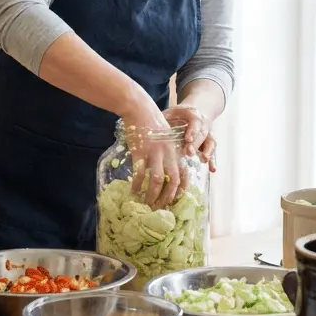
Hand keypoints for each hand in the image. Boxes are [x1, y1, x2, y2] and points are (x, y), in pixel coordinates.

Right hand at [121, 96, 182, 210]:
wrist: (140, 109)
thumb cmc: (153, 123)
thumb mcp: (166, 138)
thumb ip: (168, 153)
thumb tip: (164, 171)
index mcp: (175, 151)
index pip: (183, 174)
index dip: (181, 189)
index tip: (176, 199)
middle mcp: (168, 154)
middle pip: (172, 181)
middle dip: (167, 197)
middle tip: (160, 207)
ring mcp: (154, 153)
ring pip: (157, 180)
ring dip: (152, 195)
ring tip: (146, 203)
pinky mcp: (140, 152)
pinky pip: (139, 173)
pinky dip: (136, 185)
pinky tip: (133, 191)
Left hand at [162, 104, 217, 173]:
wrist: (198, 110)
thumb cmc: (180, 114)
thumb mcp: (172, 112)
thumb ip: (164, 120)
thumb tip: (148, 128)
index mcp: (194, 116)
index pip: (195, 123)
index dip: (192, 131)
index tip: (187, 139)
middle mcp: (203, 125)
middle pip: (202, 134)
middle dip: (196, 144)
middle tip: (189, 153)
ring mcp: (208, 134)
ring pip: (210, 142)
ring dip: (208, 151)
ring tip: (204, 160)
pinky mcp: (209, 143)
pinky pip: (213, 151)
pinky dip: (213, 160)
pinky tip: (212, 170)